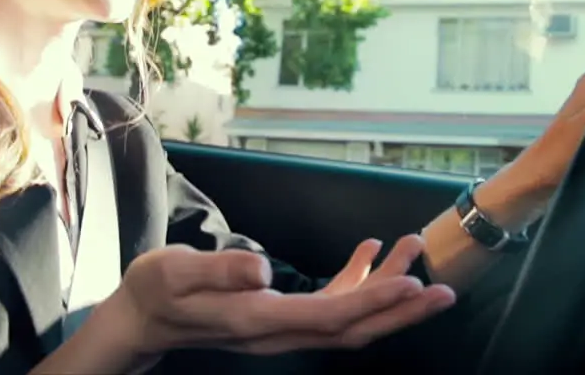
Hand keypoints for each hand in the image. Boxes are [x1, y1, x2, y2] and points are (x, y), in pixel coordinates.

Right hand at [104, 238, 454, 363]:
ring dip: (388, 293)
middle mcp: (279, 330)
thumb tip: (261, 272)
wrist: (140, 317)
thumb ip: (218, 271)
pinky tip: (371, 254)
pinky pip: (330, 306)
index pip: (329, 316)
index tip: (411, 285)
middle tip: (444, 290)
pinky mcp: (280, 316)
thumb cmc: (155, 291)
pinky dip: (358, 283)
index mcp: (258, 319)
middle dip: (401, 310)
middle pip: (353, 327)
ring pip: (348, 318)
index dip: (374, 302)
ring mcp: (282, 327)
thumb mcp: (174, 273)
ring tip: (417, 255)